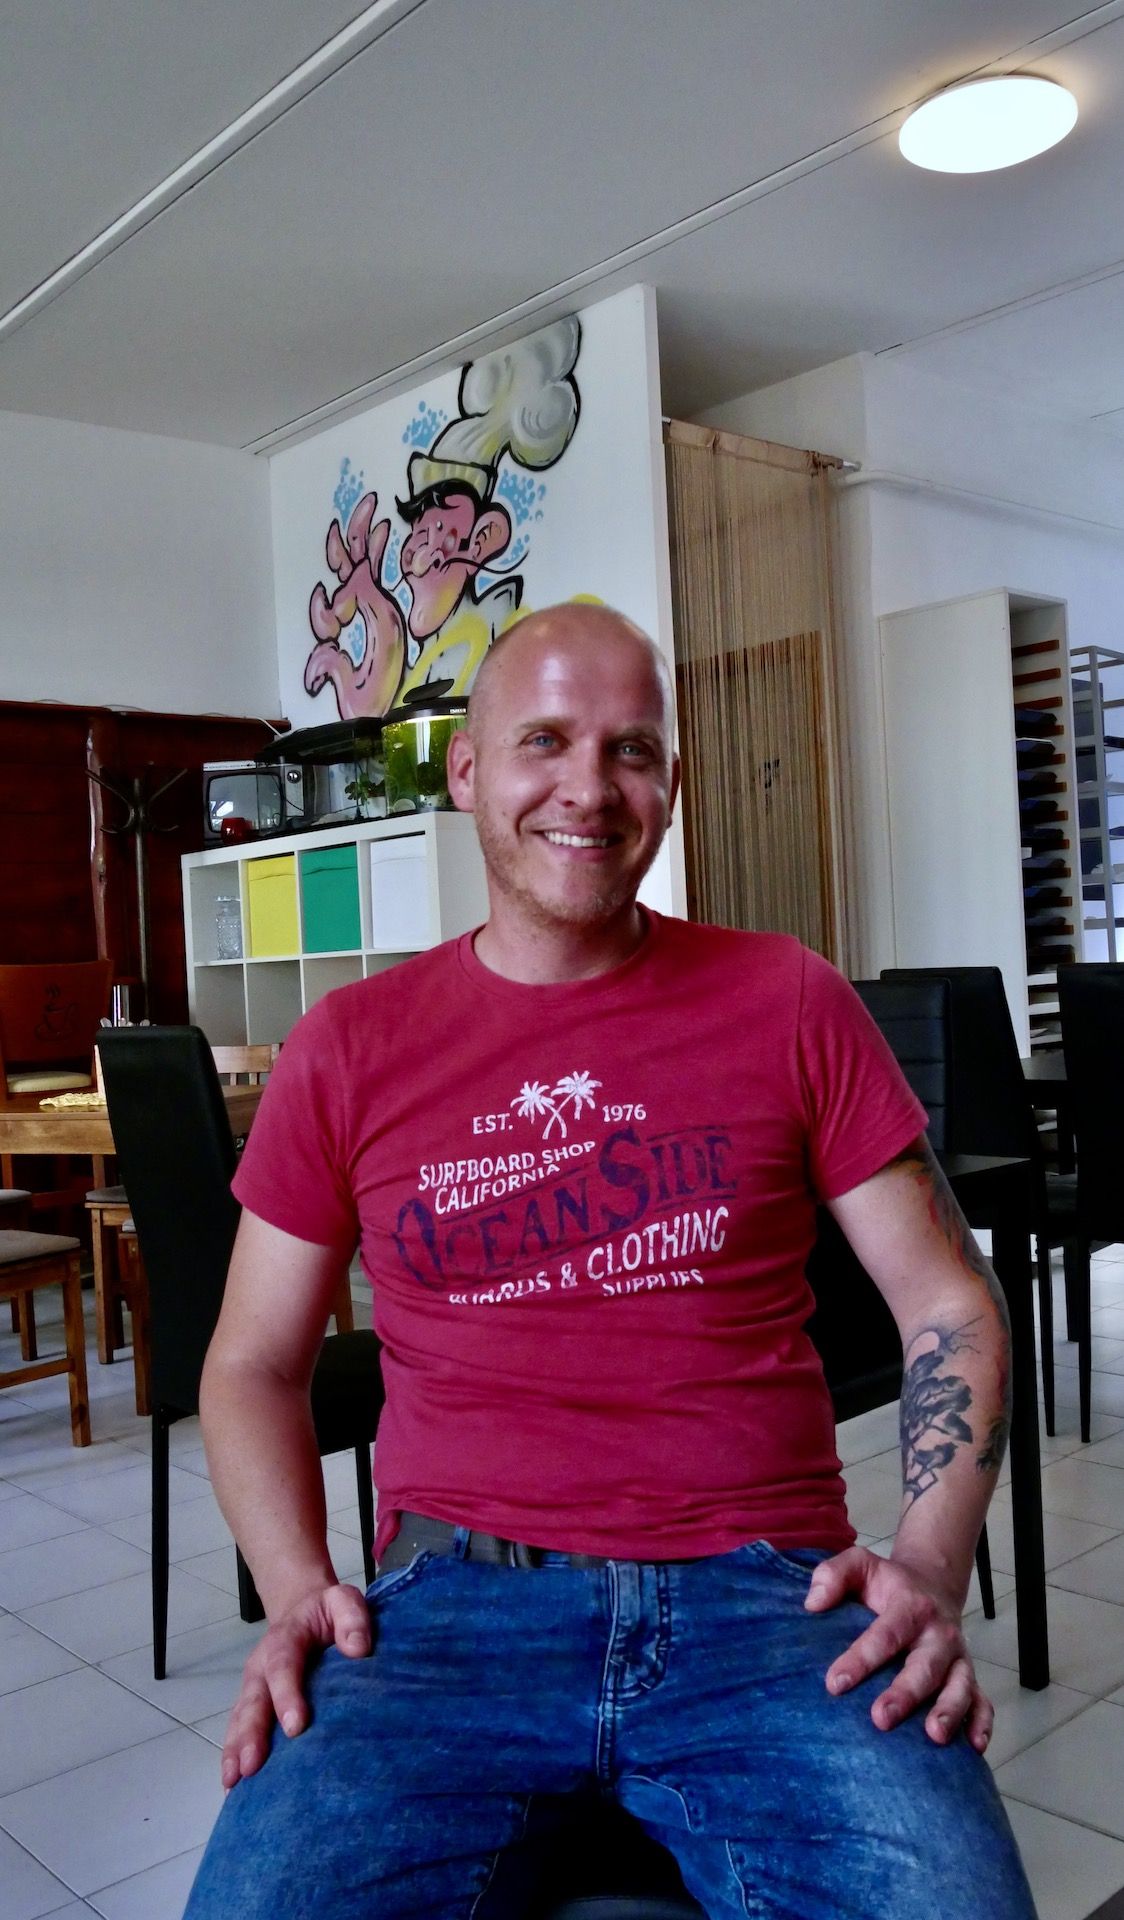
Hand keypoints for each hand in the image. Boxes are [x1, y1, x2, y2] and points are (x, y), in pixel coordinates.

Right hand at [220, 1582, 370, 1787]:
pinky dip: (232, 1757)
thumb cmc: (328, 1612)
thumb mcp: (343, 1601)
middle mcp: (261, 1666)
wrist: (303, 1609)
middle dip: (251, 1735)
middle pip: (253, 1701)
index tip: (296, 1727)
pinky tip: (232, 1787)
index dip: (286, 1695)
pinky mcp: (252, 1705)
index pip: (283, 1665)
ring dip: (236, 1751)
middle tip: (251, 1767)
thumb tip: (359, 1649)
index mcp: (285, 1638)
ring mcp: (253, 1687)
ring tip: (234, 1783)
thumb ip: (352, 1618)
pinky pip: (237, 1731)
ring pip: (240, 1720)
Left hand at [804, 1546, 992, 1750]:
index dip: (860, 1659)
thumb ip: (833, 1574)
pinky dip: (982, 1723)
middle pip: (925, 1666)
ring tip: (934, 1736)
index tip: (834, 1684)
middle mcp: (939, 1633)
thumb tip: (812, 1603)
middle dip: (905, 1694)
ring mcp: (958, 1658)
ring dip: (950, 1711)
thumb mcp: (860, 1564)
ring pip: (960, 1686)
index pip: (884, 1635)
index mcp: (911, 1606)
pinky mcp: (968, 1676)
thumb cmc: (887, 1583)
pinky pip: (983, 1701)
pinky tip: (974, 1747)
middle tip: (880, 1719)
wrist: (932, 1584)